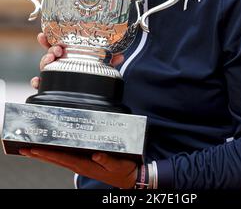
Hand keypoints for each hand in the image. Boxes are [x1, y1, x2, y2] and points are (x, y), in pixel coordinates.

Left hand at [19, 148, 136, 188]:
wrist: (130, 178)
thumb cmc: (123, 169)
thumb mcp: (117, 164)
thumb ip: (107, 160)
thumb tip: (95, 155)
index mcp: (85, 165)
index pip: (61, 158)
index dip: (46, 153)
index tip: (33, 149)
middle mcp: (80, 164)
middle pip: (55, 159)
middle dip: (39, 154)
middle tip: (24, 149)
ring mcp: (81, 164)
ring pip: (58, 159)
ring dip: (44, 154)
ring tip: (31, 150)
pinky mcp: (85, 162)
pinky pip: (65, 158)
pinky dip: (55, 154)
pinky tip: (50, 151)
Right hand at [31, 33, 124, 89]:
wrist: (93, 90)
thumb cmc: (93, 72)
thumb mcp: (102, 64)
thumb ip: (110, 59)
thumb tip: (120, 56)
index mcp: (68, 54)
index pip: (55, 44)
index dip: (48, 39)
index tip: (43, 35)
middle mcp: (60, 62)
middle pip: (49, 53)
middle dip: (50, 50)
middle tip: (57, 50)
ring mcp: (56, 73)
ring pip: (45, 66)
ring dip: (45, 61)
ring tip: (51, 59)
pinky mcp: (53, 85)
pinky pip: (41, 84)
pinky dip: (38, 82)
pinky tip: (38, 81)